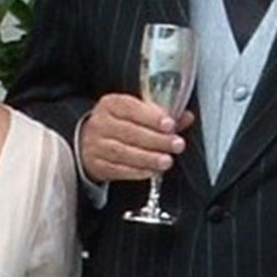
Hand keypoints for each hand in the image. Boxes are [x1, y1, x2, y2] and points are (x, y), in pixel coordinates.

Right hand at [80, 93, 194, 182]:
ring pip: (123, 152)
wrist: (90, 141)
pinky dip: (137, 172)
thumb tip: (186, 117)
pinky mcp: (96, 164)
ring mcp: (95, 145)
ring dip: (148, 158)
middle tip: (176, 144)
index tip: (170, 125)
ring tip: (167, 161)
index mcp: (110, 104)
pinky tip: (152, 171)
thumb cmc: (119, 124)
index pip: (130, 107)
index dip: (151, 117)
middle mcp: (100, 123)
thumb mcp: (136, 113)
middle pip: (129, 132)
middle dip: (156, 139)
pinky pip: (118, 169)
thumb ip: (161, 115)